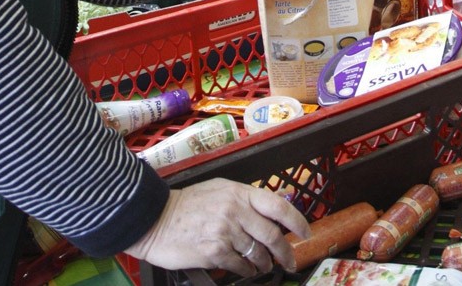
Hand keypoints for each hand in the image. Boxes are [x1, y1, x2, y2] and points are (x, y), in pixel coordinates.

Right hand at [123, 179, 309, 275]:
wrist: (156, 219)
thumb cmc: (187, 205)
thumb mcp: (219, 190)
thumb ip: (244, 200)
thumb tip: (268, 213)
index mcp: (239, 192)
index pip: (278, 205)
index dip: (296, 220)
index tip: (305, 232)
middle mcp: (235, 210)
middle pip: (272, 234)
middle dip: (285, 251)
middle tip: (290, 260)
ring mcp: (225, 232)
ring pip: (258, 253)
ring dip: (265, 263)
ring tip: (264, 266)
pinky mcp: (214, 252)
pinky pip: (240, 266)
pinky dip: (247, 271)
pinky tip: (247, 271)